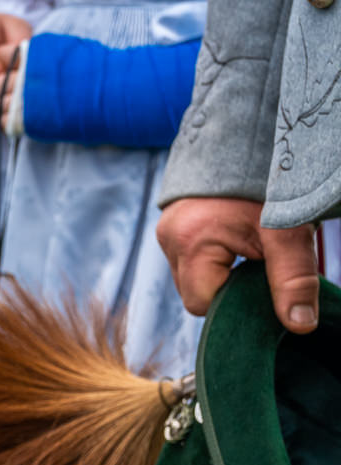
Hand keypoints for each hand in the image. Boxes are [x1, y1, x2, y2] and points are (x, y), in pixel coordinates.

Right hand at [157, 197, 320, 331]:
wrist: (248, 138)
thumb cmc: (268, 186)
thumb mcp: (288, 234)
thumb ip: (293, 280)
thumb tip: (299, 325)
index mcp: (191, 242)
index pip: (203, 304)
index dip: (235, 302)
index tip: (261, 282)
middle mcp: (168, 237)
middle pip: (193, 292)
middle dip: (227, 288)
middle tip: (258, 264)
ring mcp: (165, 229)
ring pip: (190, 277)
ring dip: (219, 274)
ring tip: (246, 250)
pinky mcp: (170, 224)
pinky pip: (188, 259)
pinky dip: (211, 259)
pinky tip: (232, 243)